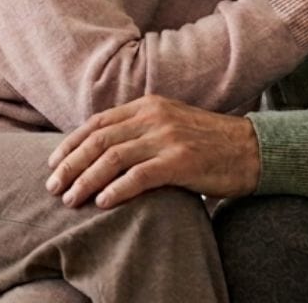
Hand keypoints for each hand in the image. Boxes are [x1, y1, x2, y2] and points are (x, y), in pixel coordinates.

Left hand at [44, 95, 260, 208]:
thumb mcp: (170, 124)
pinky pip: (140, 176)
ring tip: (70, 199)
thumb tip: (101, 150)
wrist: (253, 150)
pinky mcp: (182, 161)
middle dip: (70, 164)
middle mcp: (154, 117)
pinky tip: (102, 202)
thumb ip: (139, 130)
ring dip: (86, 180)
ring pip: (113, 158)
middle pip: (98, 140)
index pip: (97, 123)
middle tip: (53, 186)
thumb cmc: (209, 143)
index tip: (53, 163)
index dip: (70, 144)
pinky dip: (117, 189)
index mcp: (147, 105)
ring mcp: (168, 137)